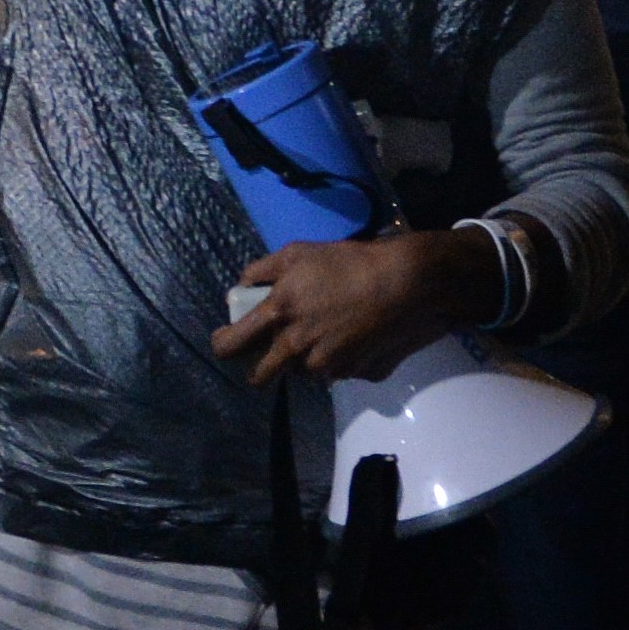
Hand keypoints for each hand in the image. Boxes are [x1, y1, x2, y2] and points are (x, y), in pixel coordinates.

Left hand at [210, 226, 499, 384]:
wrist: (406, 284)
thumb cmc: (349, 262)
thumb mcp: (298, 253)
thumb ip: (261, 271)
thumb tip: (240, 288)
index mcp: (278, 315)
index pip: (231, 345)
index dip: (222, 345)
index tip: (226, 340)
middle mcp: (296, 348)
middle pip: (260, 376)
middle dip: (260, 367)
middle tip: (272, 350)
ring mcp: (325, 366)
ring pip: (300, 372)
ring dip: (304, 359)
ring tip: (326, 330)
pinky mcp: (353, 374)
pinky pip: (334, 372)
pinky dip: (336, 359)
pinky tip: (352, 335)